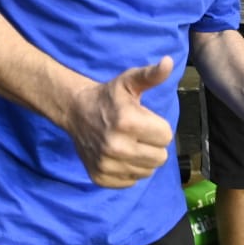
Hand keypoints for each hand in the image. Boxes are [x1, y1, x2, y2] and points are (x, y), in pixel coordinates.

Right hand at [64, 57, 175, 187]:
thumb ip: (151, 75)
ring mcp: (106, 164)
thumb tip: (168, 62)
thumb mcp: (129, 82)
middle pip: (160, 158)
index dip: (159, 127)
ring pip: (147, 172)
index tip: (145, 120)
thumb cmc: (108, 96)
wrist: (75, 111)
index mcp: (127, 121)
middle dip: (154, 145)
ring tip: (129, 144)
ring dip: (143, 159)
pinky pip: (131, 182)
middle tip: (139, 133)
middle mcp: (116, 146)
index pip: (166, 136)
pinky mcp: (99, 177)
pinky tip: (119, 156)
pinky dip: (129, 170)